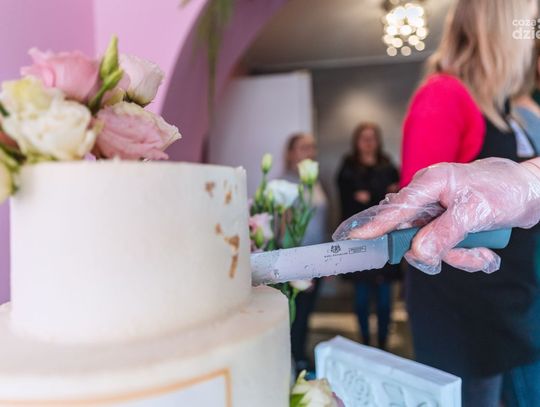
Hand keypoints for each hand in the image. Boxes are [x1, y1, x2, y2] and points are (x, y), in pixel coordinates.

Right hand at [333, 158, 539, 274]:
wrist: (534, 192)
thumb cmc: (505, 190)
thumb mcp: (475, 212)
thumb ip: (444, 233)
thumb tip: (417, 252)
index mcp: (429, 184)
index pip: (395, 209)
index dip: (374, 226)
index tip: (352, 239)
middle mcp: (429, 198)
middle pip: (412, 234)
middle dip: (439, 251)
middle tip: (463, 253)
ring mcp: (439, 212)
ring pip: (432, 247)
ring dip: (459, 256)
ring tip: (483, 252)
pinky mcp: (449, 224)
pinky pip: (446, 249)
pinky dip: (466, 255)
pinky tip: (485, 251)